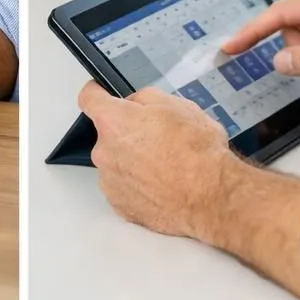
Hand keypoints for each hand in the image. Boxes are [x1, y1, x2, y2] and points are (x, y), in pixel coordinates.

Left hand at [77, 82, 235, 240]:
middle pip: (108, 135)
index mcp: (114, 122)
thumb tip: (136, 104)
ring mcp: (110, 182)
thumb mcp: (178, 105)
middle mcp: (104, 152)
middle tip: (159, 139)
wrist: (210, 197)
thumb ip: (146, 98)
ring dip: (133, 162)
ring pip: (117, 163)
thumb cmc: (197, 152)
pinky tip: (163, 185)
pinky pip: (124, 188)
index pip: (89, 98)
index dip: (97, 92)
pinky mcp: (121, 206)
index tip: (101, 93)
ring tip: (166, 167)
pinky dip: (139, 186)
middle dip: (128, 134)